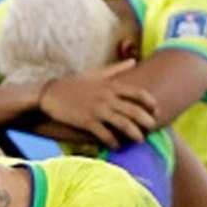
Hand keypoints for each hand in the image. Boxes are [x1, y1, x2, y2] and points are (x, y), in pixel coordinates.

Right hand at [38, 59, 157, 146]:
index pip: (138, 93)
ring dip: (134, 134)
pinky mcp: (86, 122)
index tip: (156, 110)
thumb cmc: (74, 84)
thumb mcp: (96, 73)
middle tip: (152, 128)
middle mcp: (107, 97)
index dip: (150, 102)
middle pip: (134, 110)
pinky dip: (114, 142)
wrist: (49, 94)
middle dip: (147, 121)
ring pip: (123, 124)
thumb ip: (116, 69)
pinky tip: (118, 146)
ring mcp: (97, 110)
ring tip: (140, 140)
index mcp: (111, 85)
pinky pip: (105, 134)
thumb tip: (133, 61)